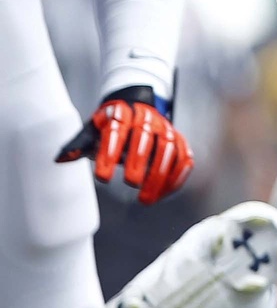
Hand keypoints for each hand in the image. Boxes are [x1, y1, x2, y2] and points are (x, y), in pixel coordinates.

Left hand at [57, 86, 193, 203]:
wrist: (136, 108)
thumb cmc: (111, 126)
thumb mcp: (92, 130)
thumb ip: (80, 144)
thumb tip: (60, 159)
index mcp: (122, 112)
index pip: (116, 130)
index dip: (110, 153)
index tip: (102, 178)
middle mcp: (147, 117)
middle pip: (146, 136)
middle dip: (139, 161)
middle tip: (130, 182)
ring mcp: (166, 129)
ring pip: (169, 148)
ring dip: (159, 175)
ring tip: (146, 199)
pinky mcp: (180, 140)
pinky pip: (184, 158)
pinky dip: (176, 177)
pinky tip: (164, 193)